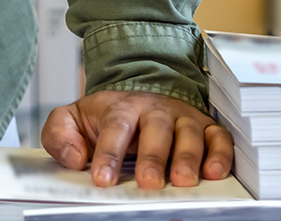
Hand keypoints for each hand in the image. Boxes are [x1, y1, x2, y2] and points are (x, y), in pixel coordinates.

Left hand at [42, 89, 234, 188]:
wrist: (135, 97)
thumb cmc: (105, 117)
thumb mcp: (72, 119)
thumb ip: (60, 135)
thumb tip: (74, 157)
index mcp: (120, 106)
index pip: (115, 127)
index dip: (109, 153)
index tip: (103, 179)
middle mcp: (154, 109)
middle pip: (157, 128)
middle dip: (153, 157)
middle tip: (149, 183)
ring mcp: (182, 117)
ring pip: (189, 133)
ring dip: (188, 157)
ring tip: (182, 180)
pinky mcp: (205, 127)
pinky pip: (218, 137)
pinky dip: (221, 154)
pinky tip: (214, 172)